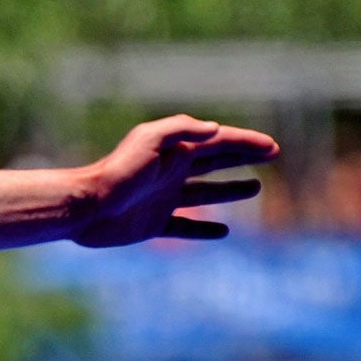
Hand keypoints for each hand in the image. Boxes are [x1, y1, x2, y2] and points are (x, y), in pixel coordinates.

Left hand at [73, 115, 278, 246]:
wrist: (88, 206)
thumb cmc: (117, 171)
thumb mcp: (149, 140)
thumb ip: (182, 130)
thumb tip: (215, 129)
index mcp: (175, 151)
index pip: (219, 143)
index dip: (246, 143)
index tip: (272, 147)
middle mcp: (173, 172)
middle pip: (216, 162)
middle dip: (244, 157)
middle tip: (271, 155)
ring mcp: (165, 199)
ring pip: (206, 193)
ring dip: (231, 190)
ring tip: (255, 188)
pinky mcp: (155, 223)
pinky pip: (186, 226)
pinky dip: (204, 228)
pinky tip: (223, 231)